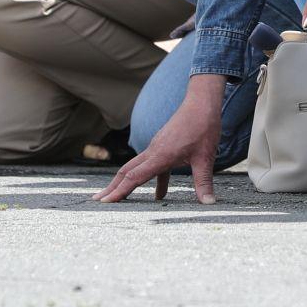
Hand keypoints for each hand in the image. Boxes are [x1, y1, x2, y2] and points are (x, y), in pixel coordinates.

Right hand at [95, 73, 226, 202]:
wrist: (202, 103)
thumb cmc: (203, 127)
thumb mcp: (205, 158)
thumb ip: (204, 182)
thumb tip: (209, 204)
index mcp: (160, 156)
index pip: (134, 177)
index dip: (119, 191)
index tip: (105, 202)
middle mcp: (153, 151)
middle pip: (126, 171)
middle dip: (112, 187)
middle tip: (97, 201)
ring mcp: (156, 147)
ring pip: (135, 166)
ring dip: (125, 182)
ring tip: (116, 196)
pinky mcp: (162, 145)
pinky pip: (151, 165)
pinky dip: (149, 179)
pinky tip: (159, 195)